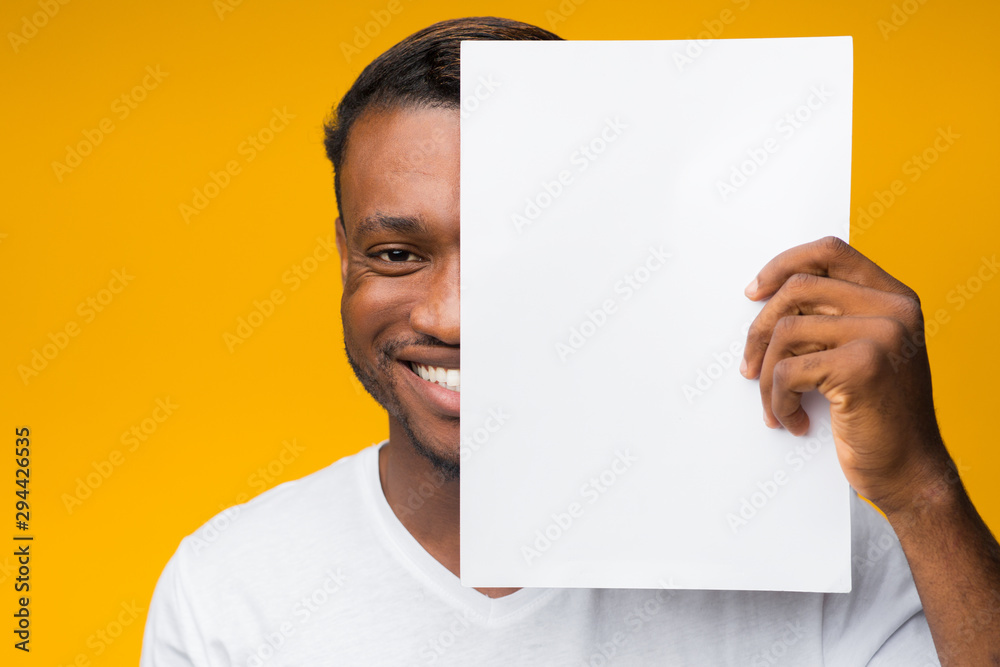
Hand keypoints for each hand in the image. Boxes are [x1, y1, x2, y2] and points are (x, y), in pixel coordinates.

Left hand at [740, 236, 952, 513]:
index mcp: (895, 298)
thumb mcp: (868, 352)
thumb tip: (769, 298)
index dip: (782, 265)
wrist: (911, 472)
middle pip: (797, 290)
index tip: (754, 292)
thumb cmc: (881, 417)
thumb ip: (836, 317)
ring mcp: (882, 335)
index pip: (829, 252)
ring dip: (765, 375)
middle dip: (760, 331)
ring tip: (776, 403)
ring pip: (785, 332)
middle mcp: (894, 310)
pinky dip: (776, 400)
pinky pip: (786, 371)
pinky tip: (791, 419)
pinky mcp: (862, 366)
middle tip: (748, 365)